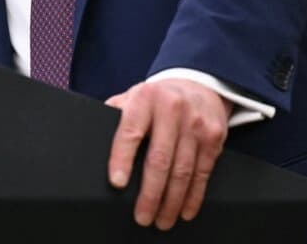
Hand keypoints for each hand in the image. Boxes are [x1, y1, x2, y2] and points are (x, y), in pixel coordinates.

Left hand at [105, 78, 231, 229]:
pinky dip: (193, 196)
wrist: (198, 85)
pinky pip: (202, 172)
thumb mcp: (133, 96)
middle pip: (159, 159)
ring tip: (161, 220)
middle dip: (150, 193)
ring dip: (171, 201)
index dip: (122, 159)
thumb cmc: (157, 98)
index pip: (130, 131)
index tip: (117, 183)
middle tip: (142, 216)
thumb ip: (115, 113)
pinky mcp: (213, 137)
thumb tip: (93, 139)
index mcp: (145, 98)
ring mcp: (195, 123)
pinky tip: (184, 210)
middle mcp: (172, 109)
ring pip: (183, 170)